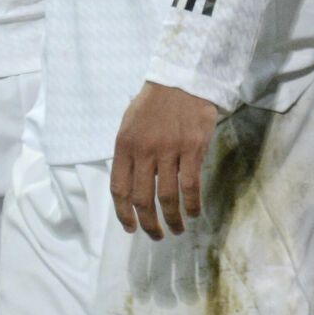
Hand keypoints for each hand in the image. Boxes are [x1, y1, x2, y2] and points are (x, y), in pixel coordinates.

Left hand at [110, 82, 218, 239]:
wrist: (182, 78)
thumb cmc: (154, 103)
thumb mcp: (130, 124)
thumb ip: (129, 153)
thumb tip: (132, 186)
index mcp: (124, 145)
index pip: (119, 188)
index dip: (123, 214)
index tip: (131, 228)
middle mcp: (144, 151)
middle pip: (142, 198)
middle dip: (148, 223)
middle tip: (156, 235)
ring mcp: (169, 150)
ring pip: (167, 196)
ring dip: (172, 219)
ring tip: (177, 229)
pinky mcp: (192, 149)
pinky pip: (191, 185)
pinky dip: (192, 204)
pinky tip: (194, 213)